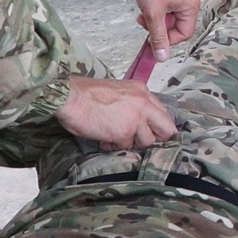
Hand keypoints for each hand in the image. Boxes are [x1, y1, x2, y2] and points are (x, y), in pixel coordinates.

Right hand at [59, 75, 176, 147]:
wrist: (70, 97)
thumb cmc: (87, 94)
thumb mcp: (119, 91)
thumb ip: (133, 104)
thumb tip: (141, 121)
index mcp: (142, 91)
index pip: (164, 113)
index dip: (157, 126)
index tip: (149, 132)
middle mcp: (143, 103)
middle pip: (166, 129)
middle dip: (154, 138)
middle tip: (138, 140)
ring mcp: (135, 119)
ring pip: (146, 142)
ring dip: (130, 142)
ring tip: (113, 136)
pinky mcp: (124, 132)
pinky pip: (125, 146)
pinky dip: (113, 145)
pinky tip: (103, 138)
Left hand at [132, 0, 197, 48]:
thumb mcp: (153, 14)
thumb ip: (158, 36)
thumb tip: (162, 56)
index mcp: (191, 6)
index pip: (184, 33)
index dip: (167, 39)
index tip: (152, 38)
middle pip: (177, 24)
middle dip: (159, 26)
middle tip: (144, 21)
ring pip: (170, 14)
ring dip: (156, 16)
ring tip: (143, 10)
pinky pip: (167, 3)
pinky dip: (156, 6)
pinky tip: (146, 0)